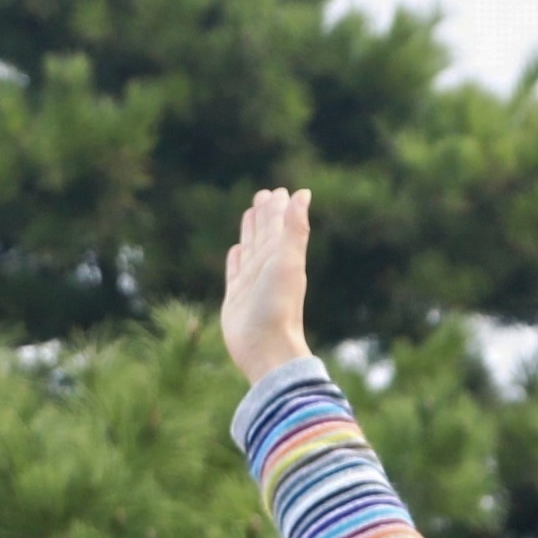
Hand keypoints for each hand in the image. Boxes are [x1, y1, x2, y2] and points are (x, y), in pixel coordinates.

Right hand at [219, 185, 314, 381]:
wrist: (266, 347)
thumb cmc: (279, 305)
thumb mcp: (288, 260)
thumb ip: (295, 228)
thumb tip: (303, 194)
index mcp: (282, 256)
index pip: (279, 225)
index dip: (277, 207)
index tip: (277, 191)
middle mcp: (268, 268)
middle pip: (265, 234)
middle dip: (264, 214)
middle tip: (263, 195)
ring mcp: (251, 283)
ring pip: (250, 249)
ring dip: (250, 232)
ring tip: (249, 215)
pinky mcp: (236, 298)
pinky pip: (235, 272)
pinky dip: (235, 259)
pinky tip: (236, 251)